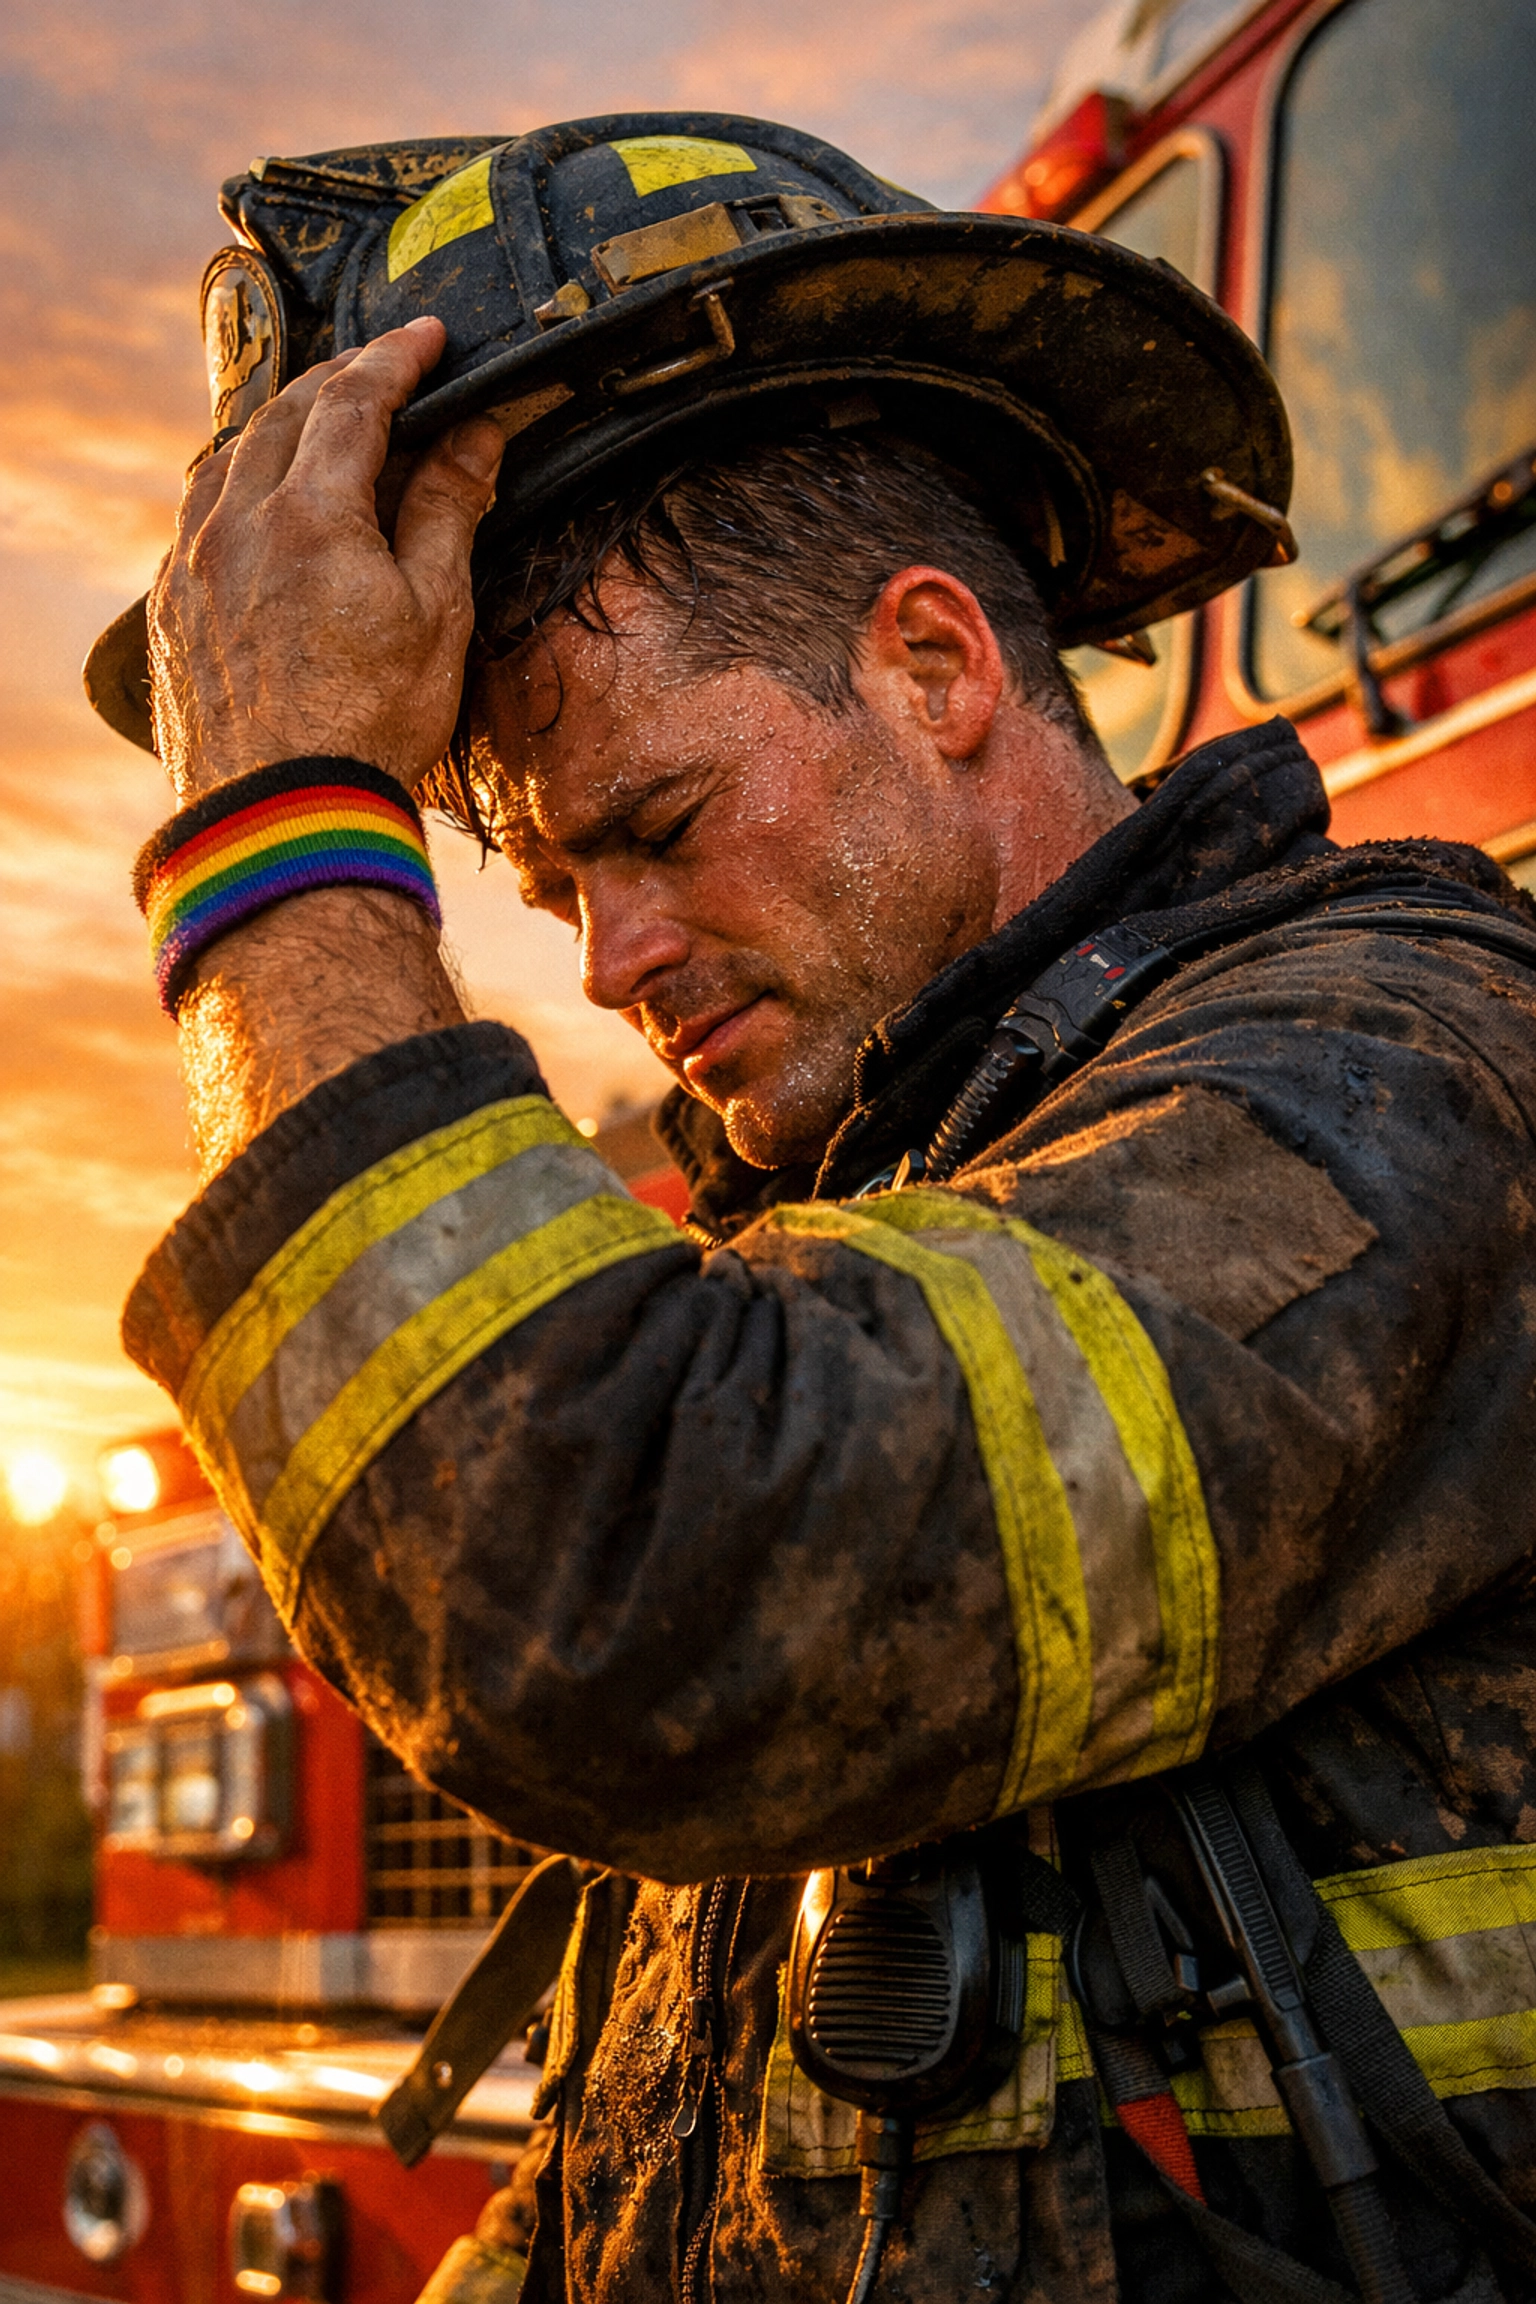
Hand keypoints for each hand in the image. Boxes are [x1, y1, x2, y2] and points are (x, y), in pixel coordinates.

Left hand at [148, 318, 503, 801]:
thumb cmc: (370, 726)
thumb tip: (475, 436)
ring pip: (229, 456)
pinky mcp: (172, 606)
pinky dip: (240, 484)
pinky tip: (266, 504)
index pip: (353, 402)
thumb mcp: (436, 615)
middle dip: (339, 381)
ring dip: (281, 426)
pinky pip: (201, 513)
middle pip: (284, 413)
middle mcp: (235, 522)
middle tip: (387, 371)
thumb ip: (448, 511)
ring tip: (324, 427)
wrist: (283, 815)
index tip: (430, 338)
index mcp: (309, 514)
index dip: (397, 359)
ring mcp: (193, 563)